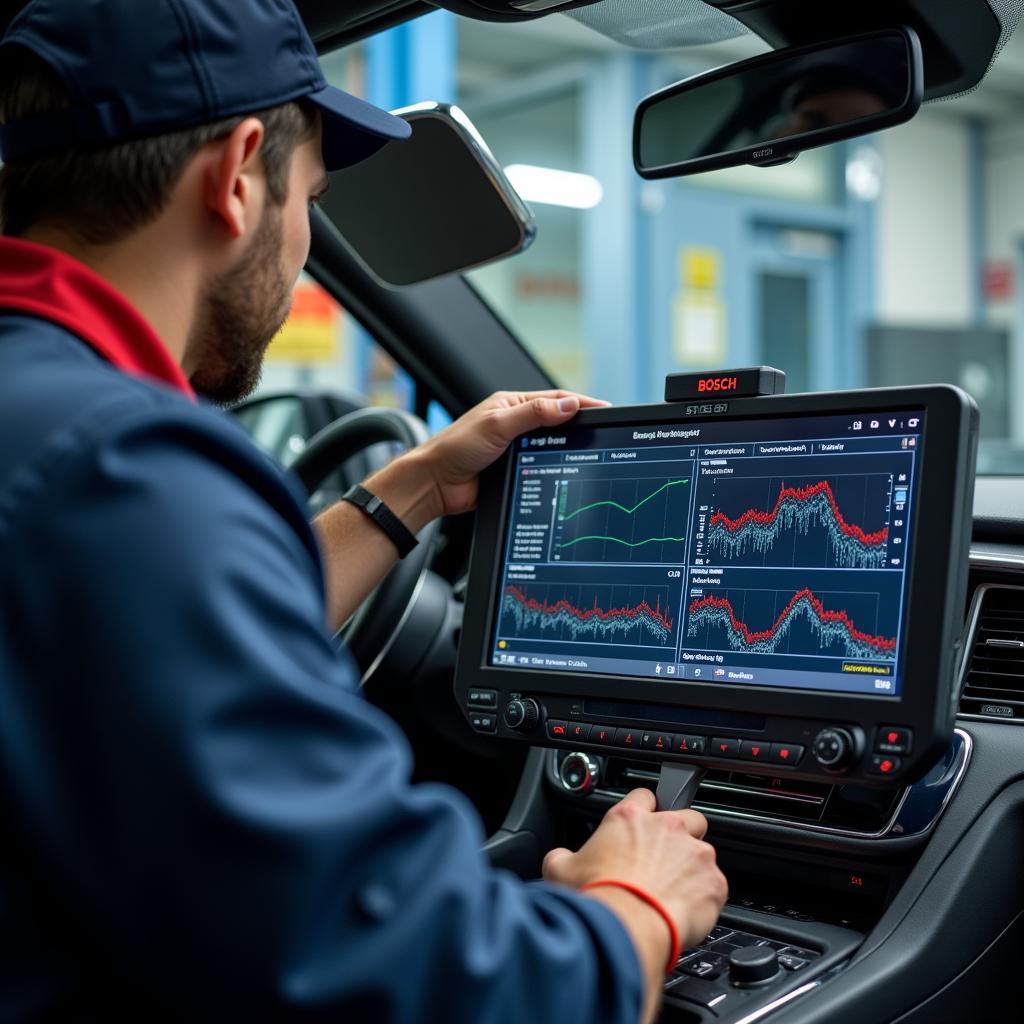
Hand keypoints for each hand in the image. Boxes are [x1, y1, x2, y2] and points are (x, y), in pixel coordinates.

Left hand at [406, 390, 608, 520]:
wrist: (435, 484)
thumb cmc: (454, 448)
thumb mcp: (497, 425)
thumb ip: (533, 414)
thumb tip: (568, 406)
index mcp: (510, 404)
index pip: (554, 399)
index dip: (580, 403)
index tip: (604, 408)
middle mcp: (514, 424)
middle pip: (556, 423)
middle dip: (578, 426)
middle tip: (601, 431)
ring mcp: (516, 449)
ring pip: (551, 447)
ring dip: (566, 449)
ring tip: (589, 450)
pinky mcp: (515, 471)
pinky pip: (541, 466)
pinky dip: (554, 467)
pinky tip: (566, 471)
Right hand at [543, 788, 727, 950]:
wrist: (627, 927)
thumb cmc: (597, 896)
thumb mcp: (561, 870)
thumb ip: (562, 857)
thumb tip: (558, 859)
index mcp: (629, 819)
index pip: (644, 795)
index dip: (644, 809)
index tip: (641, 825)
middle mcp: (667, 828)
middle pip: (686, 816)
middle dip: (681, 833)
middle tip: (665, 860)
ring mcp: (695, 854)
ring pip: (703, 852)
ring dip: (692, 869)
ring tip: (674, 894)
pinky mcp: (715, 882)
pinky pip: (716, 885)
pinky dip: (705, 897)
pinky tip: (687, 912)